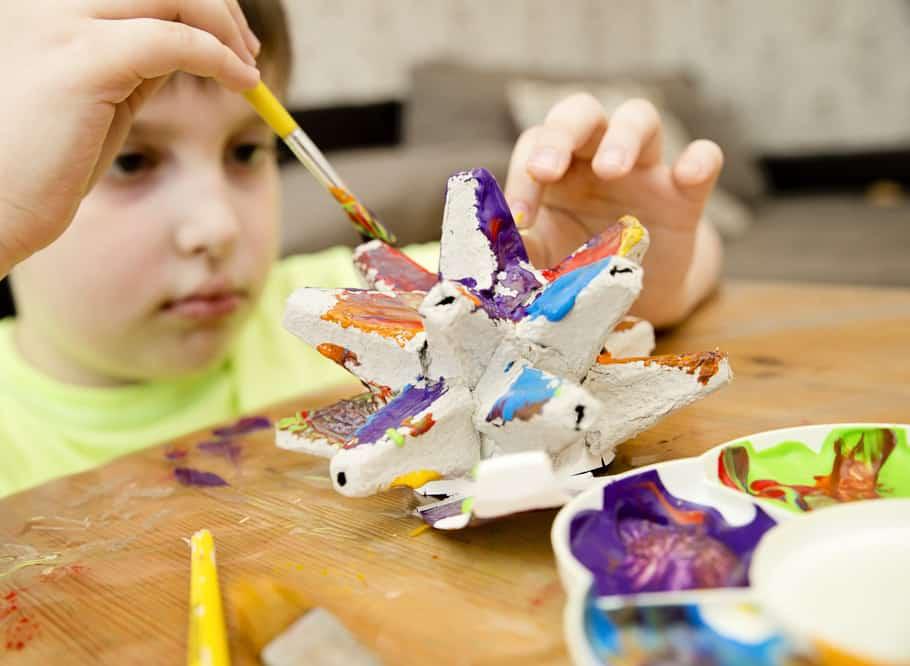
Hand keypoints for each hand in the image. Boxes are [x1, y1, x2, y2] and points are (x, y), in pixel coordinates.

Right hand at [0, 0, 261, 275]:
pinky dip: (219, 57)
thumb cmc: (40, 162)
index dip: (196, 0)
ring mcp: (58, 24)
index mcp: (45, 5)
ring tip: (247, 69)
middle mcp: (45, 1)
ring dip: (223, 25)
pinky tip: (244, 84)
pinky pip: (173, 41)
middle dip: (216, 6)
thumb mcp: (95, 93)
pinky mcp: (81, 63)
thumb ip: (133, 58)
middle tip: (247, 51)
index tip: (231, 35)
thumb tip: (191, 41)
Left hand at [505, 94, 723, 327]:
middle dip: (560, 134)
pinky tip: (690, 173)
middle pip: (580, 113)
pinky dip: (700, 159)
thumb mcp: (547, 260)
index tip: (520, 219)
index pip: (534, 146)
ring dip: (622, 136)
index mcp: (556, 169)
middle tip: (548, 169)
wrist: (634, 297)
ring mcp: (645, 170)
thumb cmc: (581, 265)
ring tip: (611, 169)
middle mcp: (596, 156)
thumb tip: (492, 251)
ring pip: (639, 117)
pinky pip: (703, 159)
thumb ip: (522, 250)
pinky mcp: (685, 196)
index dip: (523, 176)